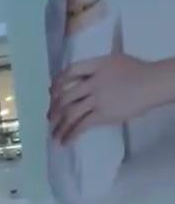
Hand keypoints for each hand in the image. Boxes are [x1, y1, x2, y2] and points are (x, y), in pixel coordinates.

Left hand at [49, 51, 174, 142]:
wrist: (153, 83)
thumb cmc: (139, 71)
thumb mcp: (115, 61)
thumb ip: (98, 68)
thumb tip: (85, 77)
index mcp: (95, 65)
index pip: (69, 71)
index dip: (58, 82)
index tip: (52, 92)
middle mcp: (92, 81)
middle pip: (65, 95)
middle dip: (55, 109)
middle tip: (50, 118)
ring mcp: (97, 97)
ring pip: (70, 113)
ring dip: (59, 126)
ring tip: (54, 136)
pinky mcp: (103, 113)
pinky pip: (81, 125)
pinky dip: (71, 135)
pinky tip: (65, 142)